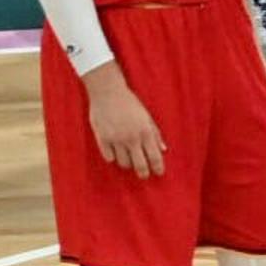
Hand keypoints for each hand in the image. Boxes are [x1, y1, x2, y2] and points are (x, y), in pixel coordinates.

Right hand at [82, 63, 165, 177]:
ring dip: (127, 163)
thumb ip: (155, 134)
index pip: (155, 157)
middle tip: (143, 174)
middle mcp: (131, 138)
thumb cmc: (129, 102)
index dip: (158, 168)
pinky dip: (112, 156)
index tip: (159, 172)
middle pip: (140, 166)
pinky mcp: (102, 139)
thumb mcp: (146, 116)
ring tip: (128, 157)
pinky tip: (114, 151)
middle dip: (143, 173)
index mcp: (145, 132)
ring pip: (123, 163)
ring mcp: (116, 140)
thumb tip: (163, 150)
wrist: (107, 91)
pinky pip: (109, 157)